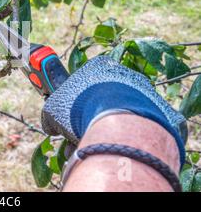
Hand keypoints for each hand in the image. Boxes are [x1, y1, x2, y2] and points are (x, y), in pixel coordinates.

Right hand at [41, 56, 186, 165]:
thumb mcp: (52, 110)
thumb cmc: (80, 109)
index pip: (83, 78)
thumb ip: (50, 115)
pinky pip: (142, 125)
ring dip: (110, 127)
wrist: (117, 122)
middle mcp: (123, 72)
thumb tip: (51, 126)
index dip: (74, 98)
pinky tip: (120, 146)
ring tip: (98, 143)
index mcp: (98, 65)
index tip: (69, 114)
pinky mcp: (161, 110)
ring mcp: (144, 90)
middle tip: (82, 132)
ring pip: (123, 111)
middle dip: (92, 115)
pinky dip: (131, 135)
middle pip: (103, 97)